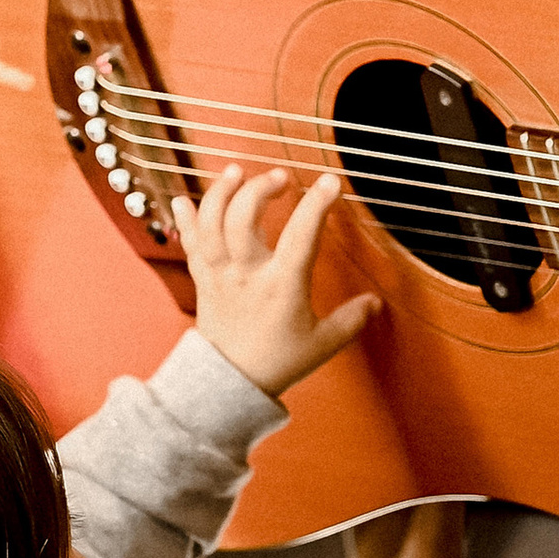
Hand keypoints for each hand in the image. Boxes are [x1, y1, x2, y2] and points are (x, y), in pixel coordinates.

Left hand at [182, 167, 378, 398]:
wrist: (231, 385)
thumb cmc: (276, 363)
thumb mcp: (323, 343)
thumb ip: (352, 319)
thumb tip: (375, 303)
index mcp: (282, 286)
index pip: (301, 235)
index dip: (317, 205)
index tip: (330, 182)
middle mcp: (247, 274)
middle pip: (244, 218)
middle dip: (261, 188)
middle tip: (281, 177)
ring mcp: (221, 274)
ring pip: (212, 223)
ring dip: (221, 192)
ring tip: (236, 172)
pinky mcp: (203, 280)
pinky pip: (190, 244)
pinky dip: (185, 220)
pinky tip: (183, 200)